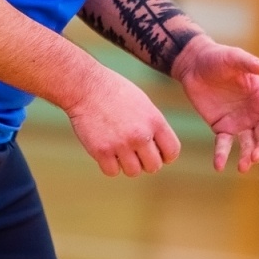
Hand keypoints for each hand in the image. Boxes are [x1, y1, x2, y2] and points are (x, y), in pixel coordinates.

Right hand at [63, 63, 180, 176]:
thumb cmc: (114, 92)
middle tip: (134, 150)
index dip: (164, 155)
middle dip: (145, 161)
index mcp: (155, 121)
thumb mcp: (143, 104)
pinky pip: (112, 172)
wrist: (86, 86)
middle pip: (154, 167)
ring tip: (118, 147)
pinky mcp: (101, 151)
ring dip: (126, 163)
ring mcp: (121, 144)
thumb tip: (159, 150)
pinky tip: (106, 149)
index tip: (154, 151)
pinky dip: (109, 164)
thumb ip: (153, 126)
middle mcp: (141, 135)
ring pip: (133, 172)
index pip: (172, 152)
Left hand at [171, 35, 258, 172]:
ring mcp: (240, 122)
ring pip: (250, 144)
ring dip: (248, 156)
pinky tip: (218, 165)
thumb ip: (248, 62)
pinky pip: (225, 145)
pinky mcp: (222, 128)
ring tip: (242, 167)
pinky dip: (222, 156)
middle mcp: (256, 112)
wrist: (193, 65)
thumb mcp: (232, 57)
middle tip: (255, 157)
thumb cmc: (216, 57)